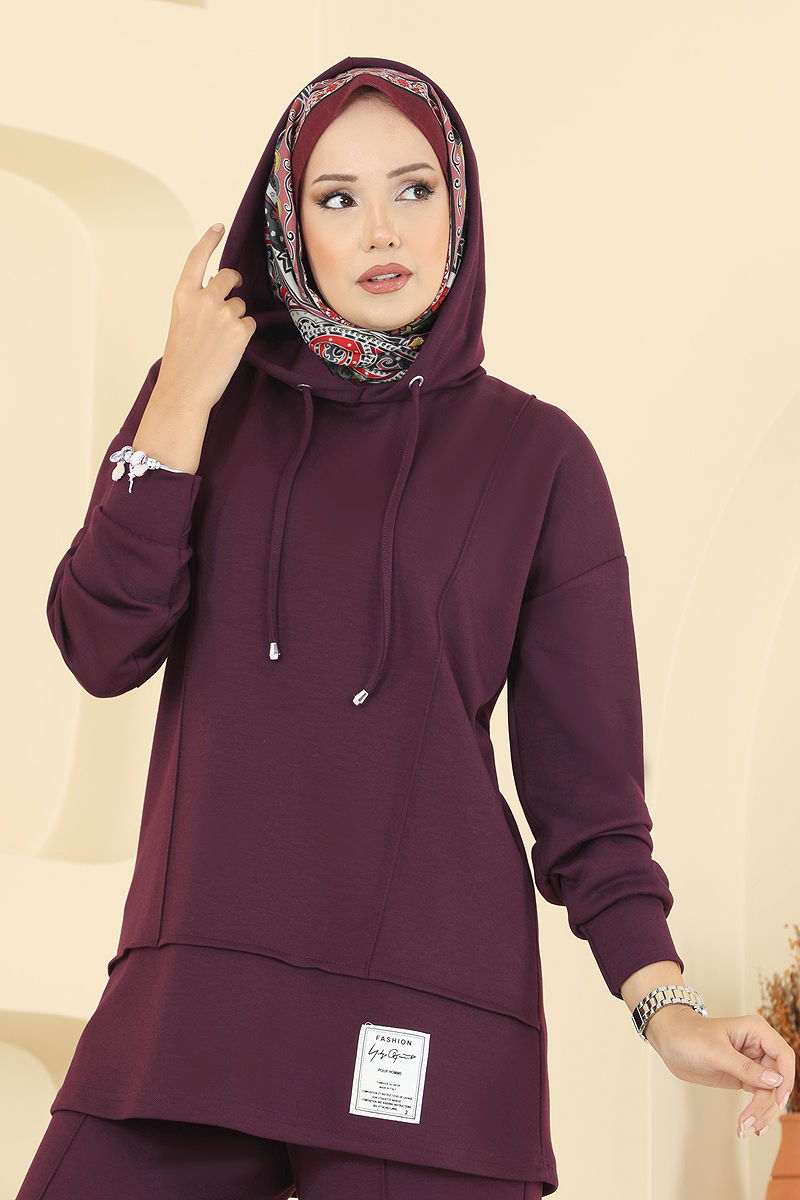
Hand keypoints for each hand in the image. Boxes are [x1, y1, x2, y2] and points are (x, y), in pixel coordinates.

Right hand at [156, 224, 256, 414]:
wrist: (184, 390)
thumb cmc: (181, 361)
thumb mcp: (181, 322)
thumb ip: (197, 302)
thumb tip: (218, 287)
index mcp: (183, 295)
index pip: (197, 258)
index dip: (209, 240)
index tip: (219, 226)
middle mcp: (203, 299)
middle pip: (228, 276)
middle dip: (234, 282)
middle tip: (234, 290)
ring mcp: (223, 313)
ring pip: (240, 305)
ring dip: (236, 318)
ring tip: (220, 341)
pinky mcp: (240, 330)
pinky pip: (249, 323)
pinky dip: (243, 334)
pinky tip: (229, 349)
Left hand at [644, 1004, 795, 1138]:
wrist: (670, 1041)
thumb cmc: (689, 1036)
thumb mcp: (715, 1052)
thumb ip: (745, 1067)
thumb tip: (775, 1081)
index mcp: (756, 1031)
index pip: (783, 1055)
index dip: (786, 1079)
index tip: (777, 1099)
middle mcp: (759, 1046)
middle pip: (778, 1080)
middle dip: (768, 1104)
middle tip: (751, 1123)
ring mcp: (753, 1063)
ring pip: (770, 1092)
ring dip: (762, 1113)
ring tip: (745, 1129)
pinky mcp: (745, 1077)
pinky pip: (759, 1097)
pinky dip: (756, 1112)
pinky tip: (749, 1126)